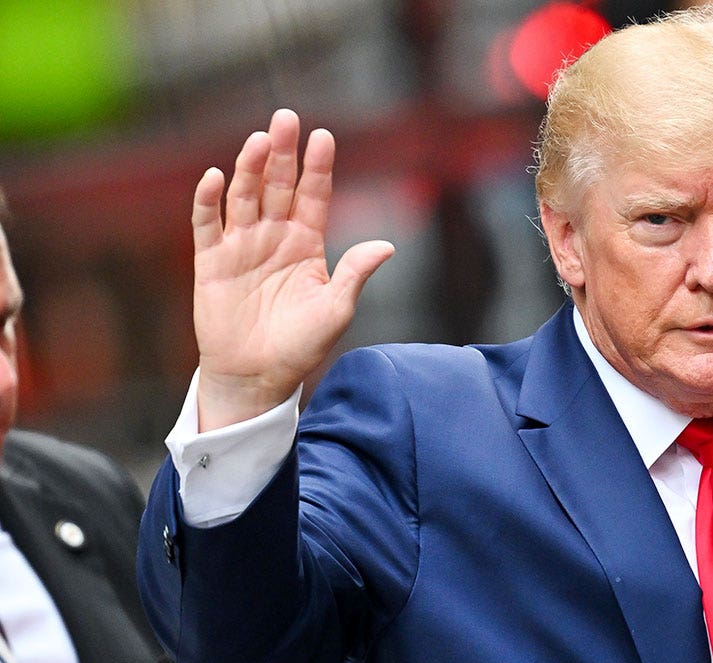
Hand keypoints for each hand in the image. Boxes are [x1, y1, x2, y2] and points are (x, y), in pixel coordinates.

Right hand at [192, 108, 394, 430]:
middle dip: (283, 153)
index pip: (313, 195)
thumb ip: (355, 273)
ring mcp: (241, 245)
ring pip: (244, 196)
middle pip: (278, 185)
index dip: (318, 167)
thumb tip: (387, 245)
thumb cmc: (301, 345)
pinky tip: (215, 177)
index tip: (324, 136)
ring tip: (259, 141)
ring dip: (250, 168)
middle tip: (285, 118)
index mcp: (307, 243)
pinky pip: (207, 224)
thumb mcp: (336, 309)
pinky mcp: (210, 261)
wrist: (258, 376)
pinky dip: (208, 201)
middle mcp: (274, 236)